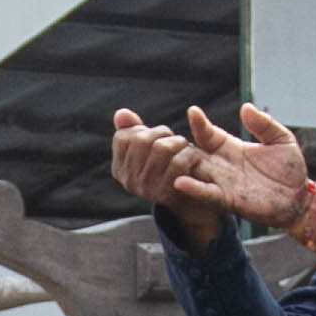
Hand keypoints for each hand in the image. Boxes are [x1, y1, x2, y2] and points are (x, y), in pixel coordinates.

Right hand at [111, 109, 221, 244]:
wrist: (195, 202)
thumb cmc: (170, 168)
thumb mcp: (150, 147)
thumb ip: (134, 130)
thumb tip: (121, 113)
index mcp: (120, 170)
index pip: (123, 137)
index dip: (143, 130)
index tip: (156, 137)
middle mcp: (130, 182)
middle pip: (142, 140)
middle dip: (163, 132)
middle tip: (176, 141)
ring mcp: (148, 189)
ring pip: (162, 148)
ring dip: (179, 142)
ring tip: (186, 149)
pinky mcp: (171, 194)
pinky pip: (178, 165)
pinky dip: (187, 156)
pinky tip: (192, 157)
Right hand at [165, 103, 315, 230]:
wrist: (300, 198)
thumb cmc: (290, 169)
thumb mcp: (281, 139)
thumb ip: (264, 124)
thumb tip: (246, 107)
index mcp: (231, 148)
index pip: (208, 134)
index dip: (200, 123)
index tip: (192, 111)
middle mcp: (222, 165)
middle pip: (193, 153)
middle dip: (179, 146)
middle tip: (168, 137)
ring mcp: (223, 182)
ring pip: (194, 173)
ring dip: (181, 166)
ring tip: (170, 157)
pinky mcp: (228, 199)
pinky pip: (207, 193)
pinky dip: (193, 189)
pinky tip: (180, 182)